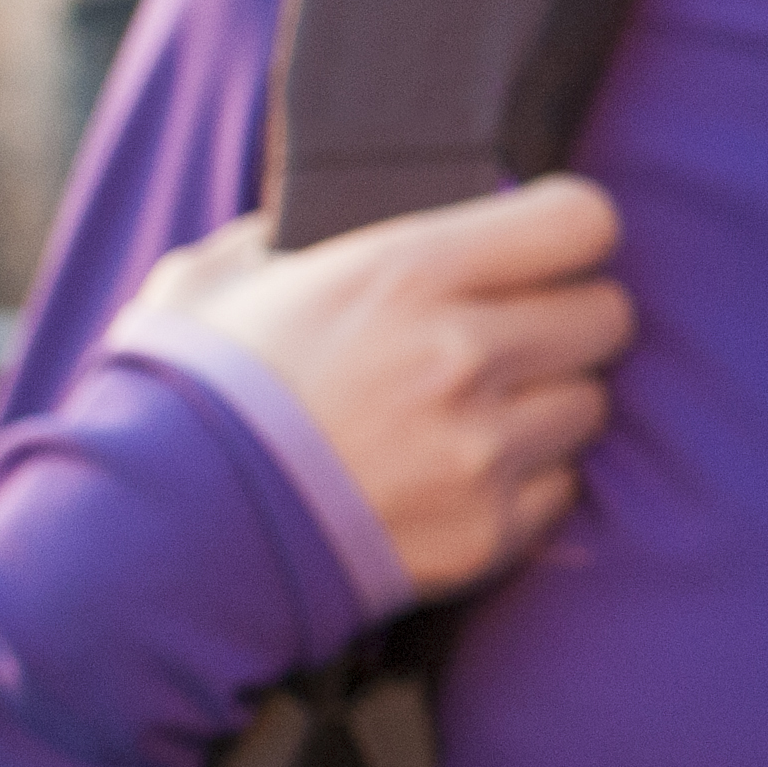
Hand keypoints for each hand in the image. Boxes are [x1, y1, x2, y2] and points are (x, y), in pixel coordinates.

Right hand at [117, 178, 631, 598]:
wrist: (160, 546)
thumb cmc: (184, 398)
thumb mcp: (217, 279)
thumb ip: (286, 235)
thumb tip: (316, 220)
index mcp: (408, 271)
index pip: (581, 222)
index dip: (571, 230)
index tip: (547, 244)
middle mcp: (462, 355)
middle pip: (607, 315)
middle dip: (570, 320)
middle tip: (520, 335)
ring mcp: (481, 451)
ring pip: (591, 407)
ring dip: (551, 407)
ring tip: (483, 414)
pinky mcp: (485, 533)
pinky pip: (562, 492)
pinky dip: (530, 486)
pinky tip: (466, 479)